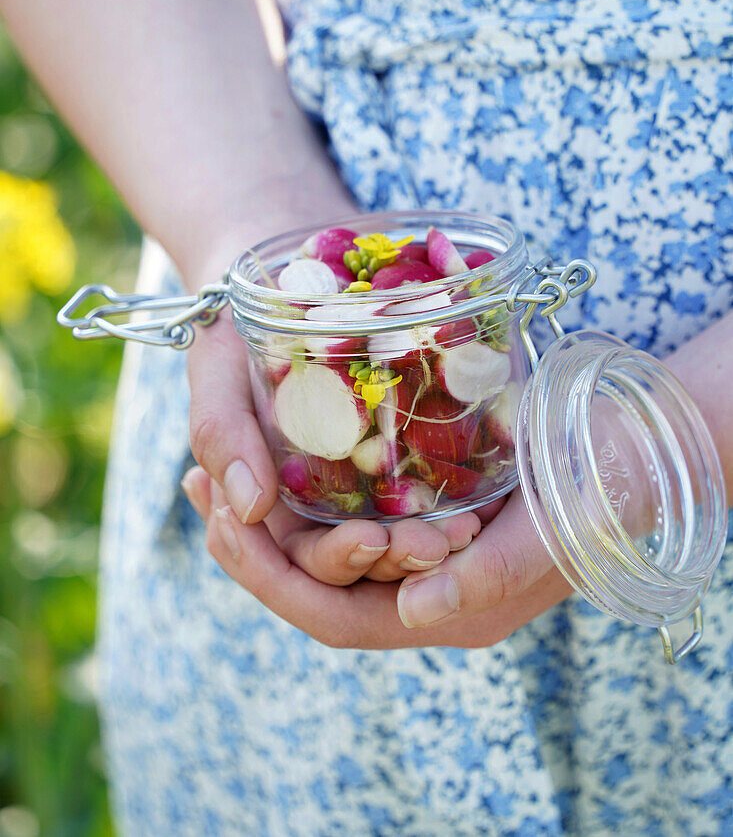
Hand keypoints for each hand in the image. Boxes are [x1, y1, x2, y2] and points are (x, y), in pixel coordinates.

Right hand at [183, 309, 484, 584]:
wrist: (271, 282)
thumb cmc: (232, 331)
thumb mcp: (216, 371)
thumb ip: (221, 434)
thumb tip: (249, 507)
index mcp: (262, 516)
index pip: (295, 571)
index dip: (335, 565)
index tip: (372, 540)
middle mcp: (312, 517)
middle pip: (359, 573)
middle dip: (398, 566)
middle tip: (441, 541)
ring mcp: (356, 495)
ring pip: (397, 551)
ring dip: (431, 549)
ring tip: (466, 530)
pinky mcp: (396, 464)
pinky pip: (427, 502)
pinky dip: (452, 511)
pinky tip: (481, 509)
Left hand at [195, 465, 572, 648]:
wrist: (631, 447)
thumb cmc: (596, 487)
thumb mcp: (550, 532)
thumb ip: (488, 578)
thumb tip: (413, 614)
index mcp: (449, 613)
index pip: (337, 617)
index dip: (275, 580)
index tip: (227, 524)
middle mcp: (425, 593)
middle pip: (315, 588)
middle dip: (252, 548)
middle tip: (200, 487)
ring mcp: (420, 555)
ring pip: (322, 552)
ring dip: (265, 516)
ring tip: (212, 472)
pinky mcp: (421, 513)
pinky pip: (344, 516)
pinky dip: (300, 490)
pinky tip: (271, 453)